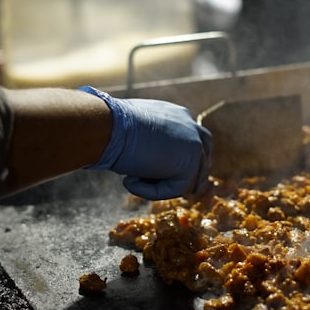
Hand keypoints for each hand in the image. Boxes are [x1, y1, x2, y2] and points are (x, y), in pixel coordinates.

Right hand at [79, 86, 211, 198]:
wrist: (108, 125)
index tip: (166, 177)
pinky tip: (128, 181)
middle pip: (201, 163)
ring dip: (159, 185)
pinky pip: (175, 190)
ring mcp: (195, 145)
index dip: (184, 164)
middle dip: (184, 180)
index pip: (196, 143)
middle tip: (159, 189)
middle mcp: (192, 128)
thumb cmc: (113, 129)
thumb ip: (153, 147)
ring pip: (187, 180)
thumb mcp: (137, 134)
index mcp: (180, 117)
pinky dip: (151, 192)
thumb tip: (154, 167)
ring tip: (131, 178)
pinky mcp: (190, 163)